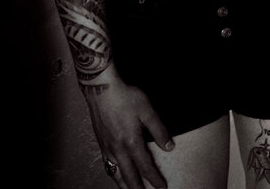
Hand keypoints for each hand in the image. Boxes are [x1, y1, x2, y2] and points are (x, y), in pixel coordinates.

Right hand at [82, 66, 172, 188]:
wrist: (102, 90)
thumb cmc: (126, 97)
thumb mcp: (148, 111)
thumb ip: (159, 130)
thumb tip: (168, 146)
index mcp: (131, 141)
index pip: (145, 166)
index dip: (154, 178)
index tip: (162, 186)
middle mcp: (118, 148)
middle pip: (129, 175)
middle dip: (138, 187)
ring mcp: (107, 147)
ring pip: (115, 172)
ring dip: (123, 184)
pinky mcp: (101, 143)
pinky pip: (107, 164)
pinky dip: (113, 173)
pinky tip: (116, 174)